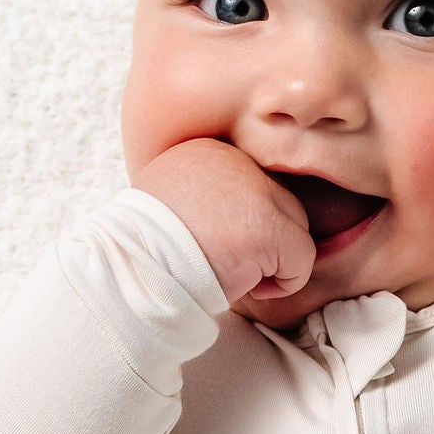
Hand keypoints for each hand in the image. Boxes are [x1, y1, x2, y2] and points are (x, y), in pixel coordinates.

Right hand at [133, 133, 316, 314]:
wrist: (132, 271)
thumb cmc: (144, 248)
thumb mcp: (170, 201)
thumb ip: (207, 198)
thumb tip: (236, 221)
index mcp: (209, 150)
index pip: (255, 186)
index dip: (242, 225)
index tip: (213, 245)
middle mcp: (237, 160)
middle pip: (281, 204)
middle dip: (261, 241)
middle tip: (221, 261)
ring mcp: (256, 193)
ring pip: (295, 230)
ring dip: (269, 261)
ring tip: (227, 269)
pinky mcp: (269, 229)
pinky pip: (302, 260)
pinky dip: (281, 283)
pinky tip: (242, 282)